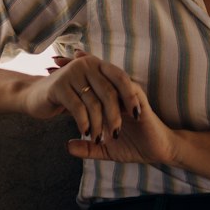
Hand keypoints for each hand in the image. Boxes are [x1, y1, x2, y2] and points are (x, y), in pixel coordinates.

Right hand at [23, 49, 140, 139]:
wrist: (34, 97)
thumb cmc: (66, 97)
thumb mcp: (89, 93)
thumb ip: (106, 95)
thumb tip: (133, 108)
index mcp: (97, 64)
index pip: (120, 78)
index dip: (130, 96)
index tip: (138, 115)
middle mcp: (86, 65)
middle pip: (109, 92)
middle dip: (115, 116)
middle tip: (116, 133)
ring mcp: (72, 74)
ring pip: (94, 103)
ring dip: (98, 124)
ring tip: (99, 138)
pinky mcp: (59, 87)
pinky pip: (78, 108)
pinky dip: (84, 123)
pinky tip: (85, 133)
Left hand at [25, 49, 179, 168]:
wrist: (158, 151)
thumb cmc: (134, 147)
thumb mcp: (106, 150)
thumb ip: (88, 148)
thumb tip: (67, 146)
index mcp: (109, 103)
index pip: (89, 87)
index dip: (72, 79)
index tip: (51, 71)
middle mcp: (118, 96)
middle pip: (96, 75)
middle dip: (77, 67)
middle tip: (57, 59)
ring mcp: (128, 96)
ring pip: (109, 77)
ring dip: (93, 68)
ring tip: (75, 61)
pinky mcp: (139, 101)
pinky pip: (125, 87)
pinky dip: (113, 82)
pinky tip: (99, 75)